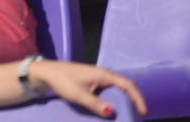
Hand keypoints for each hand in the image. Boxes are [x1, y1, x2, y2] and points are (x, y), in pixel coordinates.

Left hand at [30, 60, 146, 117]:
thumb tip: (112, 112)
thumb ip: (95, 104)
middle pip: (125, 86)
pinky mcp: (92, 81)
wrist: (46, 73)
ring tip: (127, 114)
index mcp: (103, 74)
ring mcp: (98, 77)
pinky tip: (111, 109)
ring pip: (116, 89)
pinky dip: (113, 99)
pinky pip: (108, 91)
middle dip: (133, 100)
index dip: (138, 98)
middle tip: (137, 115)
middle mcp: (103, 74)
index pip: (128, 85)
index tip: (143, 112)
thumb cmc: (62, 81)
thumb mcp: (78, 95)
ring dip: (123, 101)